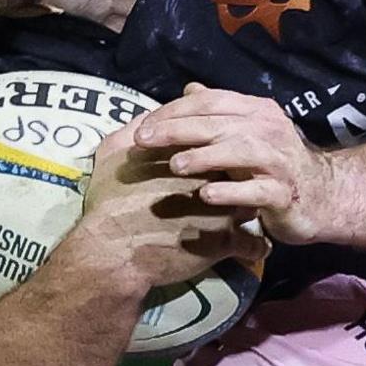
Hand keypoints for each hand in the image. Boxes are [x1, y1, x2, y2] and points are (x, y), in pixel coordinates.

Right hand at [65, 115, 268, 290]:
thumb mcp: (113, 153)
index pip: (219, 141)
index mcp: (192, 153)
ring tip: (245, 215)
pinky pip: (254, 245)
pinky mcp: (227, 241)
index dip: (220, 151)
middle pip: (243, 170)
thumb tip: (149, 117)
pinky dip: (255, 248)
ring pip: (253, 204)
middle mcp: (216, 177)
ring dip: (250, 209)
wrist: (115, 246)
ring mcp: (225, 209)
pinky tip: (253, 248)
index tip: (217, 159)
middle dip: (241, 177)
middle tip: (234, 185)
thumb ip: (133, 128)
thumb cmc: (110, 200)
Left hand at [133, 83, 338, 243]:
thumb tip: (189, 89)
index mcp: (257, 110)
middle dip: (177, 130)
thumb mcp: (249, 132)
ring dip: (204, 157)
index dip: (174, 110)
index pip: (211, 101)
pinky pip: (256, 190)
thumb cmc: (276, 163)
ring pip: (239, 151)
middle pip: (218, 123)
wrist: (323, 196)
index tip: (143, 125)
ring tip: (175, 166)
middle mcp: (270, 129)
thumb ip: (220, 112)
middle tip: (143, 140)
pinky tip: (205, 195)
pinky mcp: (284, 193)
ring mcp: (280, 161)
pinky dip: (231, 191)